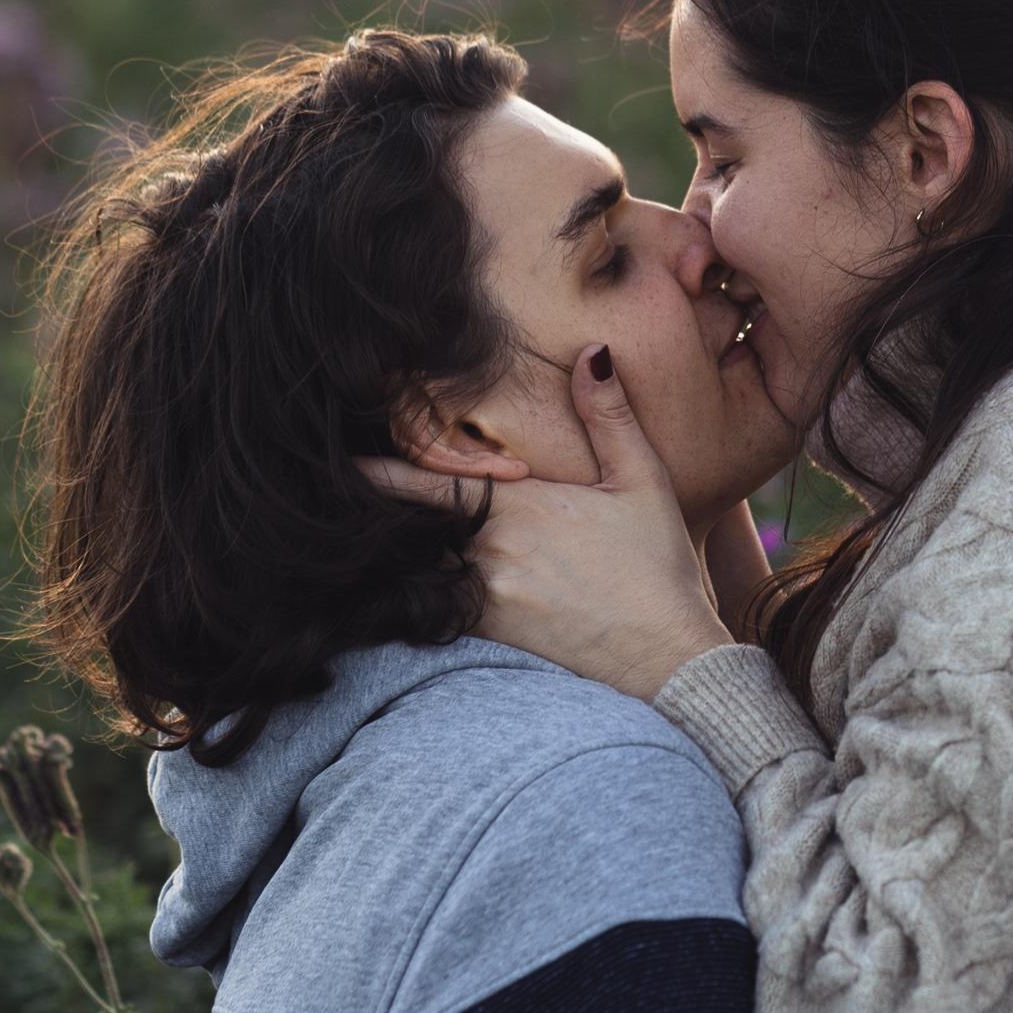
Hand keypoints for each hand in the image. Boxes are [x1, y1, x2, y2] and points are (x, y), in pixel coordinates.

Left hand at [354, 345, 738, 701]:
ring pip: (421, 569)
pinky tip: (419, 594)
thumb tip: (594, 353)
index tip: (345, 462)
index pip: (426, 484)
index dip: (379, 473)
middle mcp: (488, 551)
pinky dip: (427, 595)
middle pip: (414, 530)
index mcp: (517, 506)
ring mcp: (484, 597)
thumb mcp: (643, 482)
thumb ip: (609, 417)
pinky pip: (439, 608)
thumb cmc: (658, 569)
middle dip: (387, 519)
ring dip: (406, 557)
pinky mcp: (490, 637)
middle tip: (348, 505)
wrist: (667, 660)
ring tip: (372, 550)